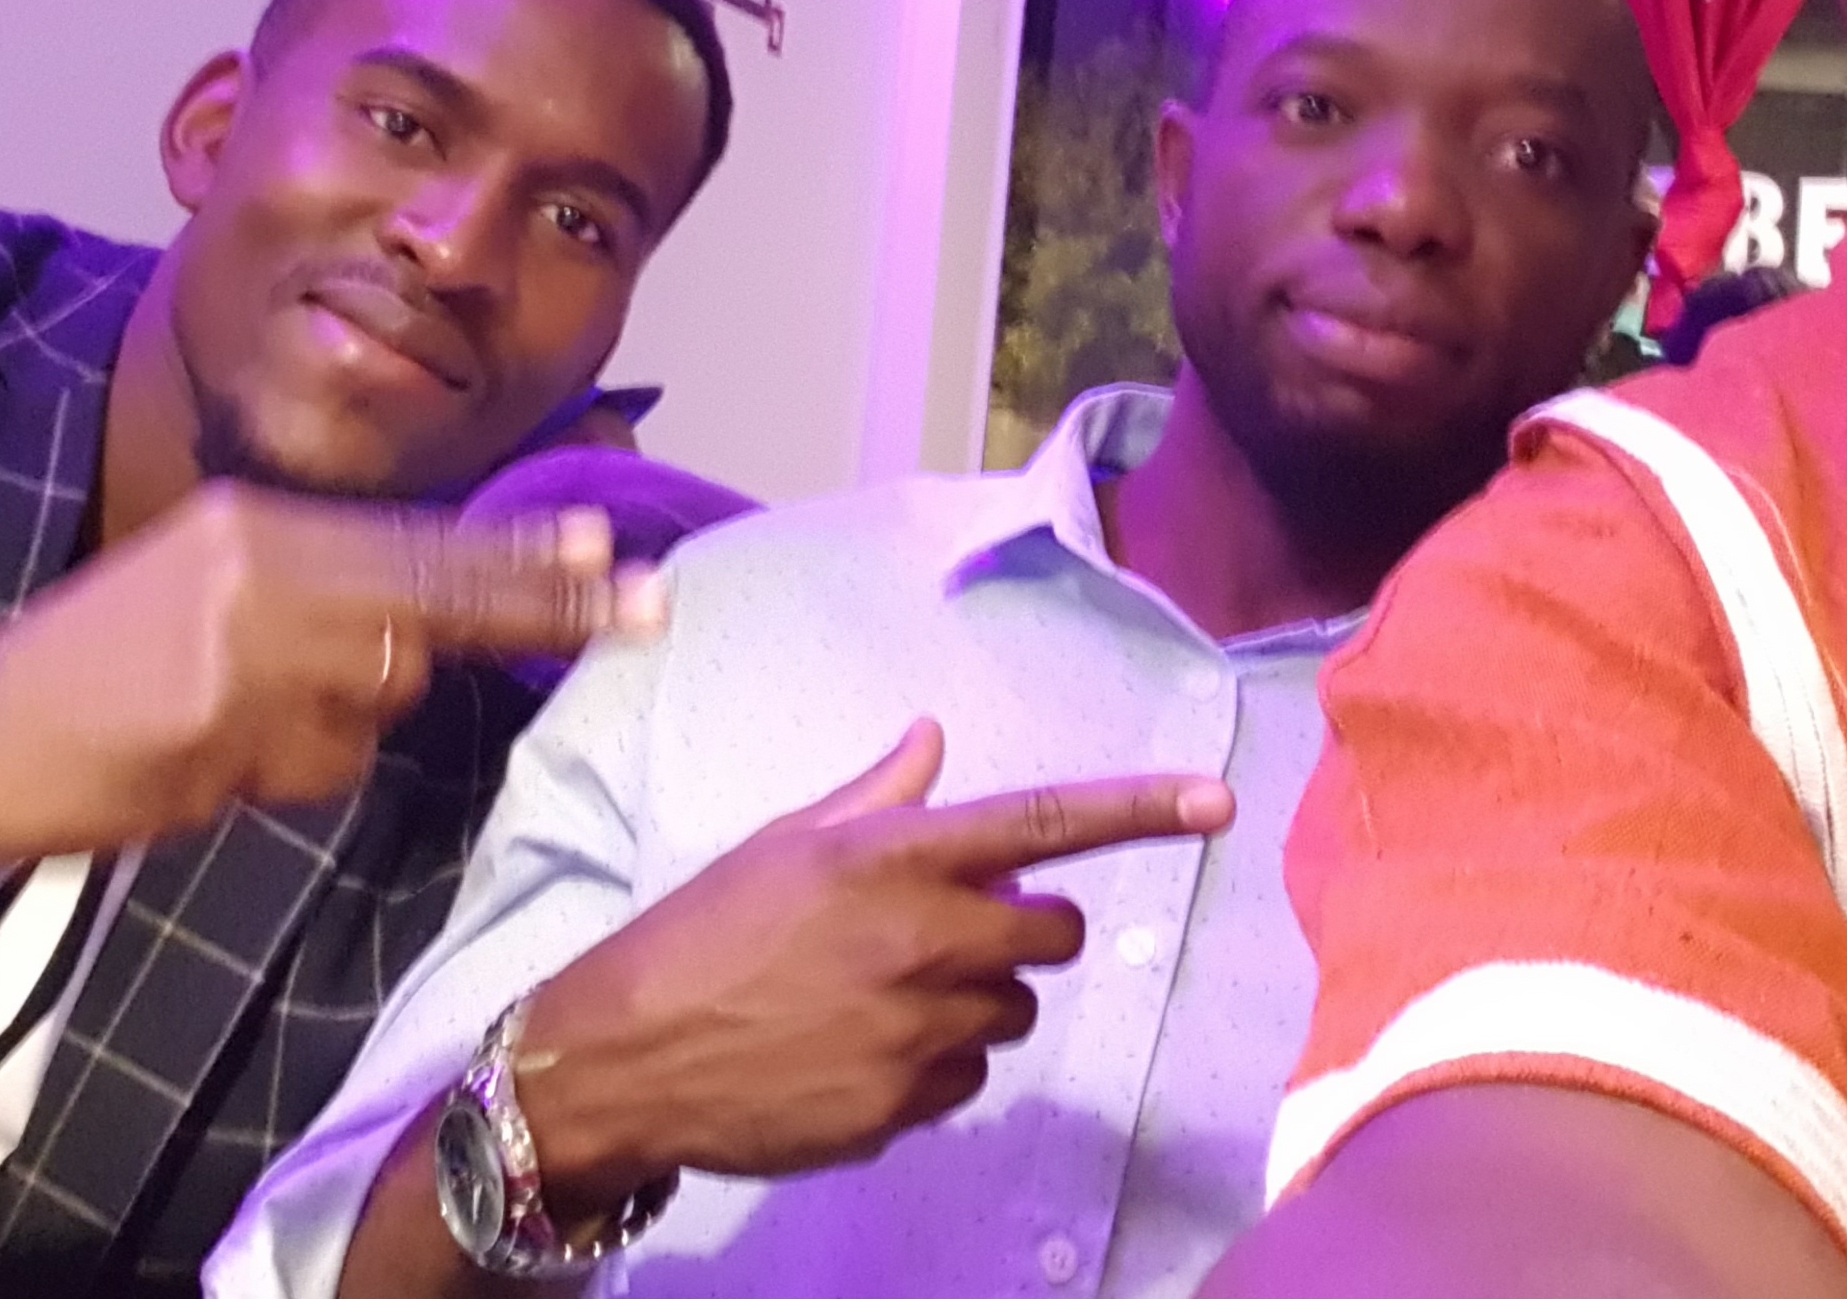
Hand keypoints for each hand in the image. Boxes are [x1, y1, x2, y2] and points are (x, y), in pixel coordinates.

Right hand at [0, 481, 661, 865]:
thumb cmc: (90, 669)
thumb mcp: (207, 588)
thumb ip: (318, 594)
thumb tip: (430, 626)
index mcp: (258, 523)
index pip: (419, 537)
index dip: (521, 555)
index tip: (610, 552)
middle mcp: (264, 566)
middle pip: (440, 592)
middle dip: (542, 605)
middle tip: (644, 602)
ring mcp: (247, 648)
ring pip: (379, 698)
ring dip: (338, 726)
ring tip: (228, 723)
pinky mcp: (221, 730)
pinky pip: (316, 765)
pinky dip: (284, 773)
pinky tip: (201, 764)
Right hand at [513, 719, 1232, 1213]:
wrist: (628, 1055)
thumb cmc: (705, 929)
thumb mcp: (786, 842)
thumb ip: (877, 796)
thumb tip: (933, 740)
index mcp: (898, 858)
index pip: (1045, 822)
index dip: (1141, 808)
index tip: (1217, 799)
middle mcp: (925, 939)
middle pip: (1052, 932)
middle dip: (1026, 927)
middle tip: (955, 927)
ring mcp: (921, 1031)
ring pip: (1013, 1011)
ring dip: (977, 997)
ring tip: (884, 992)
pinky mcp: (907, 1106)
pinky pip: (967, 1076)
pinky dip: (937, 1062)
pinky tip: (864, 1049)